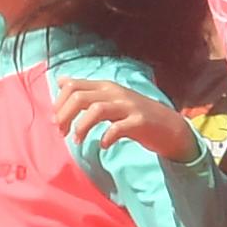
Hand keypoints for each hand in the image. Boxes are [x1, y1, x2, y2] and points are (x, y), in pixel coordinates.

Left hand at [51, 77, 202, 164]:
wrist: (170, 127)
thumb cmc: (136, 115)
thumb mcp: (110, 99)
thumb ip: (87, 91)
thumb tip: (61, 81)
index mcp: (106, 87)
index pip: (73, 85)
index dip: (59, 103)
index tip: (56, 121)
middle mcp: (115, 93)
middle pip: (80, 97)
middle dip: (65, 115)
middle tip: (62, 132)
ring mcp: (128, 106)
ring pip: (96, 109)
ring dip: (82, 126)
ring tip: (78, 140)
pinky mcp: (139, 122)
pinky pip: (118, 128)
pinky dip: (106, 137)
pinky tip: (103, 145)